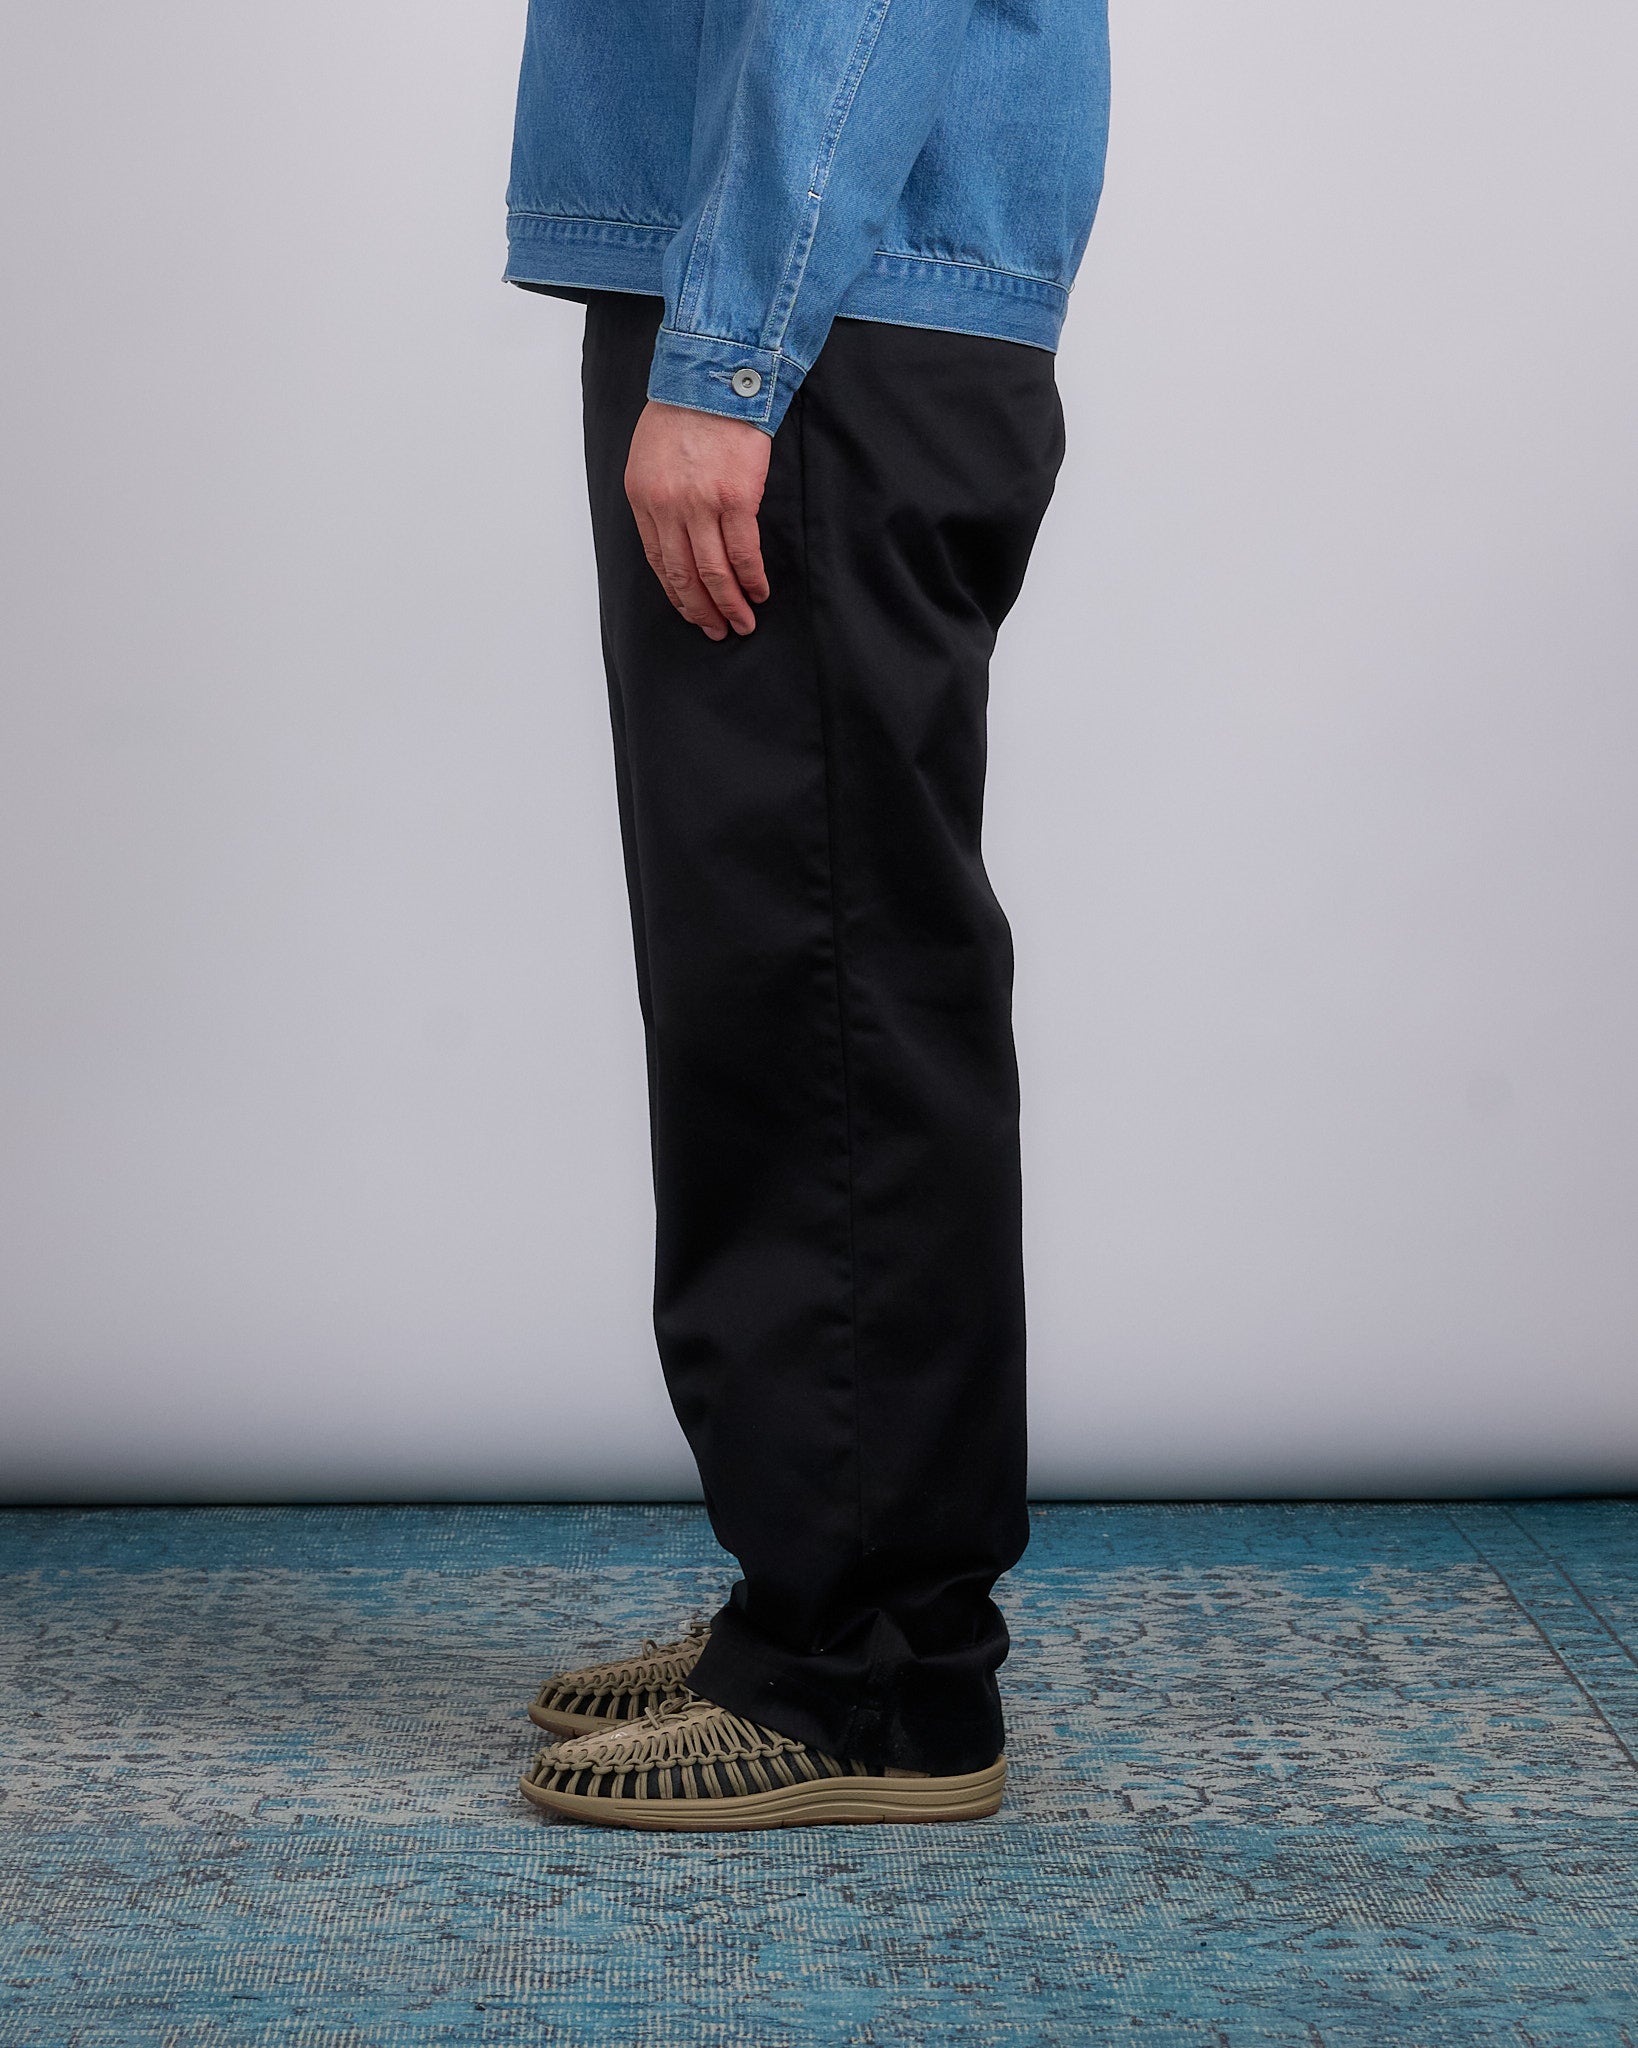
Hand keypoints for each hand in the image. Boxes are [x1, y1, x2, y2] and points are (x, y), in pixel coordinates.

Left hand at [624, 401, 771, 639]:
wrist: (716, 372)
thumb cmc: (687, 407)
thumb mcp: (652, 452)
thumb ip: (659, 494)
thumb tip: (678, 534)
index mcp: (643, 496)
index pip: (657, 560)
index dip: (677, 593)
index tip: (691, 611)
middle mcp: (666, 505)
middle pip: (683, 574)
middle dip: (701, 610)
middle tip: (717, 631)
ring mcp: (700, 504)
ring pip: (712, 572)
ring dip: (729, 604)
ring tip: (742, 623)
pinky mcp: (735, 498)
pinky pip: (742, 553)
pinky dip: (751, 579)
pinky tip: (759, 592)